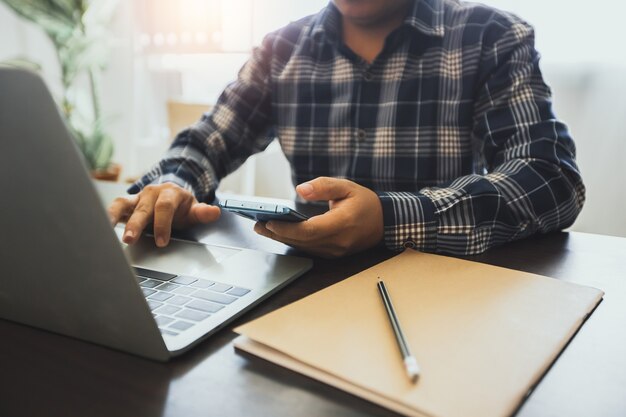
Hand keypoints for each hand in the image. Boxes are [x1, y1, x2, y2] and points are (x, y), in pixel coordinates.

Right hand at [107, 183, 220, 246]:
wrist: (170, 195)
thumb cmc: (182, 208)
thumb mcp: (194, 210)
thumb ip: (203, 213)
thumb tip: (214, 212)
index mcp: (170, 193)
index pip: (165, 208)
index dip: (162, 224)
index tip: (162, 242)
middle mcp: (151, 193)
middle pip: (142, 208)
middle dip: (135, 224)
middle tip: (130, 240)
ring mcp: (137, 198)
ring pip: (122, 204)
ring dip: (113, 218)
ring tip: (106, 234)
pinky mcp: (125, 204)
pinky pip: (113, 208)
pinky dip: (105, 217)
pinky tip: (98, 229)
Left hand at [254, 177, 383, 257]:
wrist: (384, 222)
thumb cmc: (365, 203)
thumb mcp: (346, 187)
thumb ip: (323, 186)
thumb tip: (300, 189)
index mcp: (342, 224)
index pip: (309, 230)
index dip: (287, 228)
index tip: (269, 221)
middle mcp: (338, 242)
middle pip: (302, 241)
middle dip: (277, 233)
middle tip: (257, 225)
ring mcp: (336, 251)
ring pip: (304, 247)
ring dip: (282, 239)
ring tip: (263, 228)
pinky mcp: (334, 254)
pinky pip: (310, 249)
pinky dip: (294, 242)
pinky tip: (280, 234)